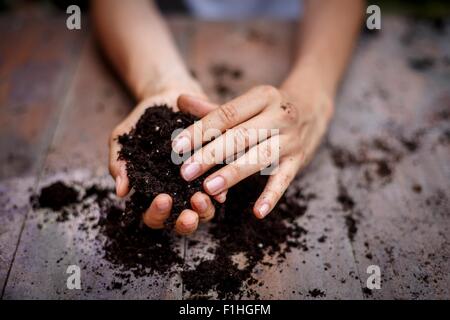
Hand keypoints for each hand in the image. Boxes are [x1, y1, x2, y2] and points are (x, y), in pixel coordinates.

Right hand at [109, 87, 225, 234]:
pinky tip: (222, 189)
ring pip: (205, 210)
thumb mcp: (123, 140)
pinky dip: (222, 190)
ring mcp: (199, 185)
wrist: (168, 97)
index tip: (162, 199)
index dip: (157, 215)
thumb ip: (119, 164)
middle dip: (185, 222)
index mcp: (154, 193)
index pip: (154, 217)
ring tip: (203, 199)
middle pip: (182, 221)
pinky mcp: (217, 171)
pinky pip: (222, 186)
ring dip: (205, 211)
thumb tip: (120, 191)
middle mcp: (178, 194)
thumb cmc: (141, 123)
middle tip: (189, 214)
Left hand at [174, 82, 333, 218]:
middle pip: (241, 136)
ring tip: (208, 188)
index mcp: (263, 96)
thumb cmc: (267, 109)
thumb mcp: (246, 103)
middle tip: (186, 172)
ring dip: (233, 173)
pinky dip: (271, 197)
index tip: (177, 147)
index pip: (227, 114)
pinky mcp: (299, 160)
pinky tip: (257, 212)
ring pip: (260, 157)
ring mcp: (291, 139)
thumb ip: (213, 108)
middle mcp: (280, 115)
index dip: (200, 131)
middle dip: (211, 155)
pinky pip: (284, 180)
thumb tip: (179, 100)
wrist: (311, 109)